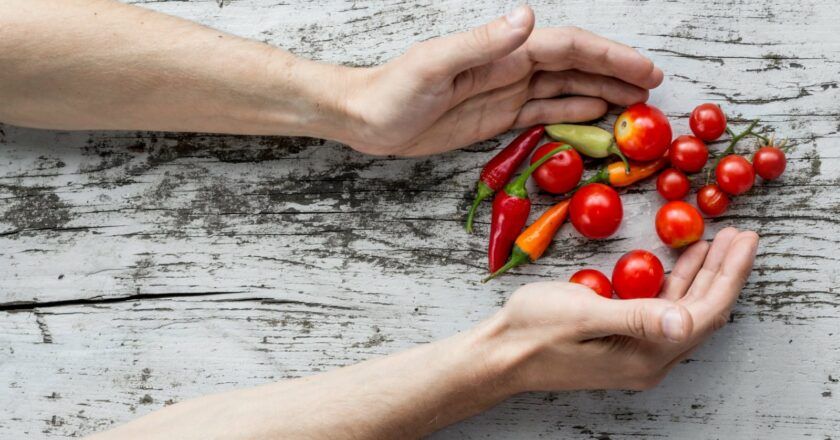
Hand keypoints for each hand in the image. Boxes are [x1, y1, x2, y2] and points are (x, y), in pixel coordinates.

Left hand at [338, 5, 662, 155]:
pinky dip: (572, 113)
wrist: (365, 117)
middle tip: (654, 91)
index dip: (609, 57)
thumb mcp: (434, 65)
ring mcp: (506, 92)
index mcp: (502, 51)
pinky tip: (595, 116)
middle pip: (576, 66)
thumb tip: (528, 17)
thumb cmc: (392, 90)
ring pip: (565, 89)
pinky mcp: (496, 117)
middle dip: (616, 74)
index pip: (567, 48)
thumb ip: (482, 43)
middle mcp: (510, 67)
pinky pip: (543, 113)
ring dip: (602, 94)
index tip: (643, 71)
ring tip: (636, 106)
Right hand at [486, 227, 757, 391]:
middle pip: (701, 313)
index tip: (744, 240)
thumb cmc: (532, 331)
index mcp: (644, 356)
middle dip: (723, 272)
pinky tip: (680, 262)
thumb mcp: (582, 315)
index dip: (728, 275)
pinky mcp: (623, 344)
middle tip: (741, 235)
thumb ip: (635, 317)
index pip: (703, 313)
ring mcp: (636, 354)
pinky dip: (677, 283)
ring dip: (702, 276)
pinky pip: (663, 312)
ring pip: (684, 312)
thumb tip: (684, 321)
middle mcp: (648, 360)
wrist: (499, 354)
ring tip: (718, 242)